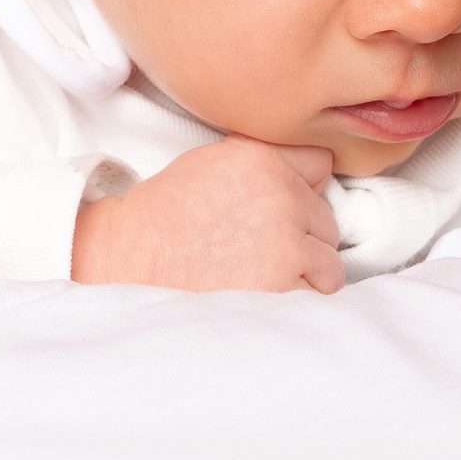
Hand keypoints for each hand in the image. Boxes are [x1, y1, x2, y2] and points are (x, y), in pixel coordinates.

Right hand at [72, 136, 342, 292]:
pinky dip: (295, 301)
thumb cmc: (163, 218)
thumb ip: (261, 163)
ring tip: (263, 277)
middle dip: (302, 237)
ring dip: (305, 273)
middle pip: (327, 219)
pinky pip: (316, 293)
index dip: (301, 189)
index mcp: (259, 158)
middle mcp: (279, 192)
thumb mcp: (209, 165)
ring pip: (329, 261)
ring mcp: (286, 238)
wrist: (130, 262)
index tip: (281, 208)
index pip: (321, 164)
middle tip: (259, 250)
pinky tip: (262, 296)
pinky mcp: (285, 279)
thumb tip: (309, 177)